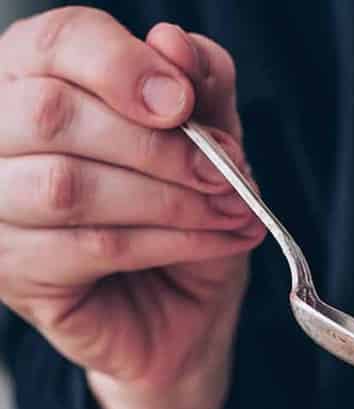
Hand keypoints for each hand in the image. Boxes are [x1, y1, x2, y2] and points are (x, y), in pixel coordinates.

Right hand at [0, 9, 264, 408]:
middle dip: (155, 145)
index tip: (183, 102)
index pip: (57, 42)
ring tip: (229, 211)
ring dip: (168, 199)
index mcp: (34, 76)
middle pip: (54, 114)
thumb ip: (199, 88)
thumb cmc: (182, 219)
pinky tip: (213, 242)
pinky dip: (168, 241)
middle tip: (223, 172)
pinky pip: (93, 246)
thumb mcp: (208, 144)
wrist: (184, 317)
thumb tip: (175, 44)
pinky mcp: (17, 273)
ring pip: (71, 186)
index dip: (120, 64)